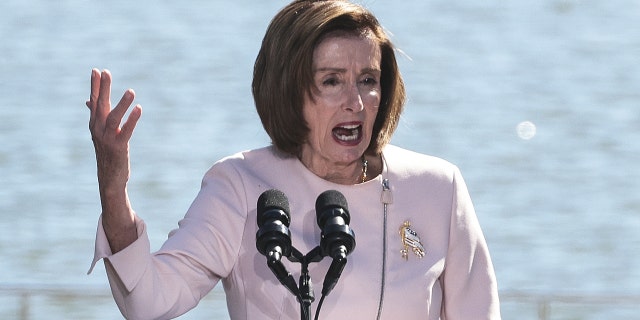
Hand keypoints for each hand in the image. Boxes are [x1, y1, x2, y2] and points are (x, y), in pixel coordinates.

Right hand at [86, 69, 140, 189]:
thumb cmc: (107, 153)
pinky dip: (132, 120)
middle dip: (103, 88)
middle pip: (101, 105)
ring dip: (122, 104)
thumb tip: (89, 100)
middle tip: (106, 72)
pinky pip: (126, 131)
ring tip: (131, 91)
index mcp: (94, 124)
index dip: (96, 86)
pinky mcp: (118, 147)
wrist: (109, 178)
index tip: (96, 70)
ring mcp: (107, 138)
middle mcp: (97, 129)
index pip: (94, 101)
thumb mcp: (100, 133)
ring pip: (113, 117)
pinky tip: (139, 109)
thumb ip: (97, 116)